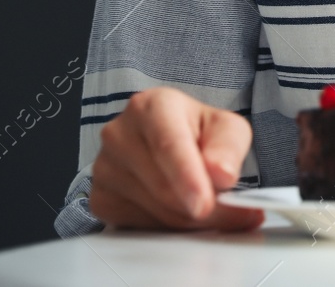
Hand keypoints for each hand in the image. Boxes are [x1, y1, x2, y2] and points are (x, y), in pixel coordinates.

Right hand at [88, 87, 262, 230]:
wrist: (170, 142)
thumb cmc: (199, 132)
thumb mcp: (227, 128)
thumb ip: (229, 147)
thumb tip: (221, 175)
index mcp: (151, 107)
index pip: (168, 145)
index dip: (187, 177)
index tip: (204, 205)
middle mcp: (118, 134)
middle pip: (163, 186)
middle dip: (204, 209)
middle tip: (235, 214)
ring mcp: (103, 169)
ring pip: (154, 211)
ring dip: (189, 220)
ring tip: (210, 205)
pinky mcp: (99, 199)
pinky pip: (139, 226)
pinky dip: (168, 228)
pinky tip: (180, 208)